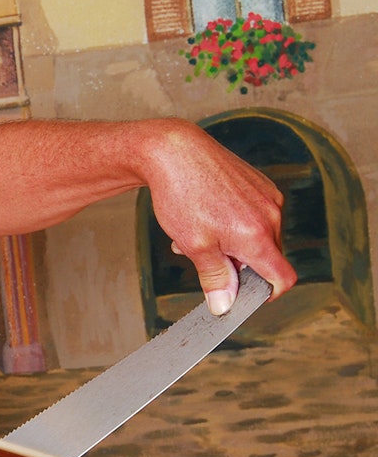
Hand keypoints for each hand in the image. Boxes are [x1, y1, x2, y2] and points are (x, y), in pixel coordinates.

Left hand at [141, 120, 296, 312]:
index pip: (283, 278)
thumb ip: (215, 278)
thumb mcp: (194, 246)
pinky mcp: (259, 184)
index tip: (245, 297)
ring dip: (230, 245)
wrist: (173, 151)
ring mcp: (267, 196)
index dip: (267, 294)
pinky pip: (253, 215)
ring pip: (257, 236)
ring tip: (195, 234)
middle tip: (201, 257)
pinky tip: (204, 216)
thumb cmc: (182, 196)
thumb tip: (225, 305)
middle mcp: (271, 215)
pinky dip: (233, 225)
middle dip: (237, 265)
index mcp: (259, 236)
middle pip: (267, 257)